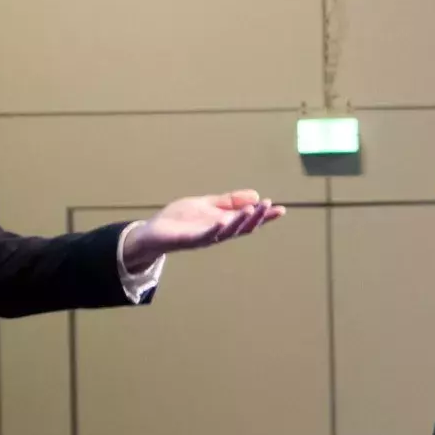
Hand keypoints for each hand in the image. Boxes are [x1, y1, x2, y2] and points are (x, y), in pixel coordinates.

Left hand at [121, 190, 284, 270]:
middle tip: (269, 206)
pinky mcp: (189, 239)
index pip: (248, 220)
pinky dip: (215, 229)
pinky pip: (204, 235)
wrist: (153, 232)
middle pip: (243, 227)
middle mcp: (218, 233)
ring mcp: (204, 237)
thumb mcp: (207, 204)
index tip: (280, 209)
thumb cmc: (179, 220)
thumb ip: (229, 201)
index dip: (264, 216)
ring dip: (240, 222)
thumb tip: (255, 195)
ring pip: (227, 232)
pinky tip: (223, 222)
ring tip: (252, 210)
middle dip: (257, 217)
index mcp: (223, 223)